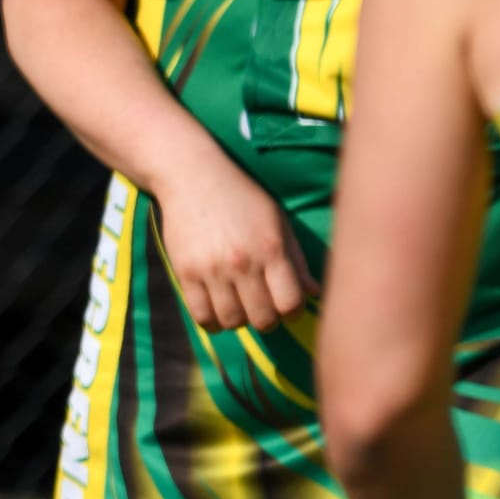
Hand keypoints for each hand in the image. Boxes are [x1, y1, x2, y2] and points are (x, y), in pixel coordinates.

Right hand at [154, 143, 314, 332]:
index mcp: (271, 248)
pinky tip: (217, 310)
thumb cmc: (242, 197)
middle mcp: (242, 262)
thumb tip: (314, 293)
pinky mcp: (185, 273)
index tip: (288, 307)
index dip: (293, 313)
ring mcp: (212, 270)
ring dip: (239, 321)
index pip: (290, 303)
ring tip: (239, 308)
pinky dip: (212, 322)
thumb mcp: (277, 221)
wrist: (192, 176)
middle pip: (262, 319)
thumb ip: (296, 259)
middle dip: (268, 320)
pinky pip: (201, 316)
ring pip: (232, 322)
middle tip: (263, 310)